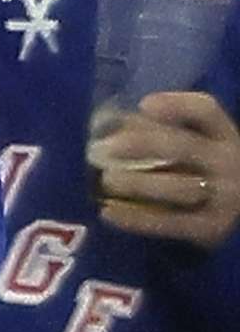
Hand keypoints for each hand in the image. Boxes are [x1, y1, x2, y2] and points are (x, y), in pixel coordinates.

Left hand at [92, 91, 239, 249]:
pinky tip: (108, 212)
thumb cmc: (202, 168)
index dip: (176, 104)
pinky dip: (138, 219)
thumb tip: (110, 122)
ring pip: (179, 188)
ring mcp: (225, 196)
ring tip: (107, 179)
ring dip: (138, 183)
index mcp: (222, 134)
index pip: (205, 111)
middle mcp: (228, 161)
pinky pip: (173, 223)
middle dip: (142, 145)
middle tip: (105, 148)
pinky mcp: (212, 226)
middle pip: (184, 147)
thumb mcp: (193, 143)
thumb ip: (158, 130)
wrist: (235, 208)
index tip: (143, 106)